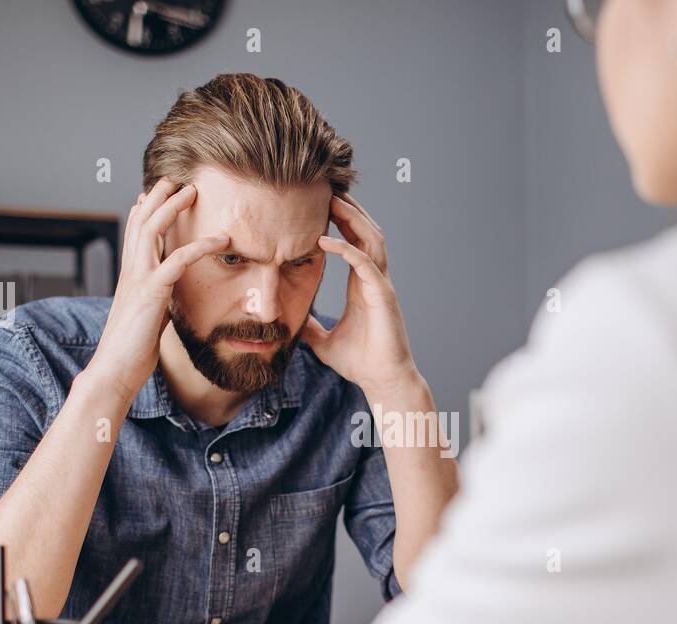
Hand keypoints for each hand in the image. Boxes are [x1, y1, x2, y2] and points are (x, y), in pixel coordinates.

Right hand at [86, 178, 228, 403]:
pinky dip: (200, 246)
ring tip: (191, 190)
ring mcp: (138, 280)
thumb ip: (156, 301)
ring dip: (172, 207)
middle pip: (142, 221)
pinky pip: (177, 261)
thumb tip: (165, 298)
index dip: (146, 209)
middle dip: (158, 196)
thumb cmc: (132, 351)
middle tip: (176, 177)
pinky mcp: (151, 293)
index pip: (136, 233)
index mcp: (131, 276)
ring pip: (151, 229)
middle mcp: (131, 272)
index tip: (159, 192)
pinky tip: (220, 239)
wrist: (114, 371)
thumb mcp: (148, 317)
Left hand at [301, 194, 419, 396]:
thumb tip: (293, 323)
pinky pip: (365, 264)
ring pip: (370, 240)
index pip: (355, 242)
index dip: (342, 221)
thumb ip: (312, 328)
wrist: (383, 381)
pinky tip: (324, 240)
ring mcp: (381, 286)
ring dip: (351, 218)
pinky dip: (346, 249)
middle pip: (366, 232)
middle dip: (349, 209)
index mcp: (362, 285)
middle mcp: (374, 280)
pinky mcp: (382, 296)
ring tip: (330, 201)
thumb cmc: (361, 363)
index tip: (321, 205)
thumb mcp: (325, 342)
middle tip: (327, 189)